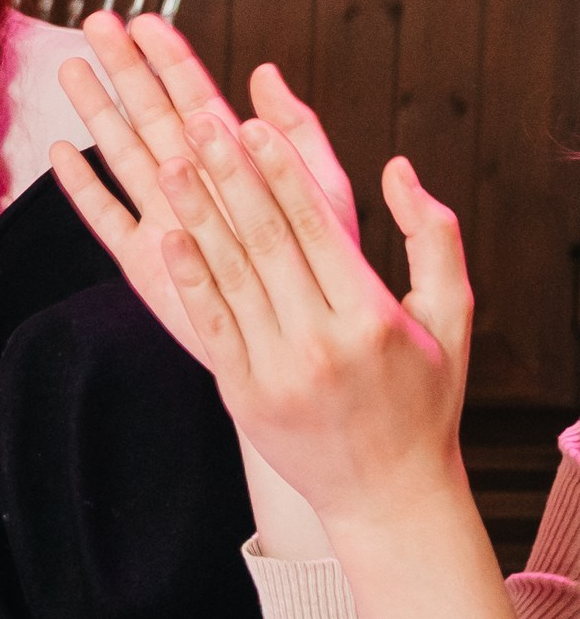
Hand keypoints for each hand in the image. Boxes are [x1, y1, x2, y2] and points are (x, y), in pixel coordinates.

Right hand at [51, 11, 356, 365]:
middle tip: (96, 22)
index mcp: (237, 164)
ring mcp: (165, 220)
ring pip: (123, 155)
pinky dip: (84, 190)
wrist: (309, 348)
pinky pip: (107, 220)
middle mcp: (195, 185)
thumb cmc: (327, 273)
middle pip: (152, 115)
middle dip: (124, 67)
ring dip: (97, 113)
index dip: (172, 57)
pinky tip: (60, 155)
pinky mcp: (145, 263)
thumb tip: (265, 73)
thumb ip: (299, 138)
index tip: (145, 18)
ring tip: (70, 69)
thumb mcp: (327, 198)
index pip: (197, 96)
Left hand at [143, 108, 472, 532]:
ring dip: (198, 216)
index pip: (318, 230)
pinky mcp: (243, 393)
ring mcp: (278, 370)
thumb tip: (398, 168)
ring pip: (231, 278)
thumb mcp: (451, 317)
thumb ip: (434, 237)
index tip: (253, 125)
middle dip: (230, 178)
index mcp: (373, 318)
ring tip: (171, 161)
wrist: (388, 495)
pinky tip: (167, 235)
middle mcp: (322, 342)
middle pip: (266, 243)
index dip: (281, 174)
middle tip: (198, 123)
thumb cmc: (424, 397)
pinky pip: (211, 325)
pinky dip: (189, 279)